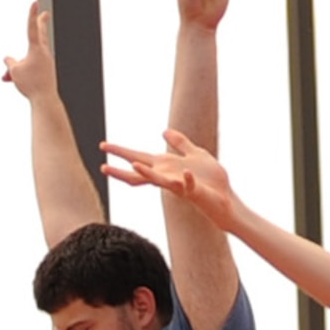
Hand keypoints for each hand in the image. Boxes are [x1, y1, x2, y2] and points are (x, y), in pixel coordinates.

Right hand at [2, 2, 57, 100]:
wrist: (45, 100)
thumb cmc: (31, 85)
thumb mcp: (14, 71)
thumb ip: (10, 62)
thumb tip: (8, 59)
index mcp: (36, 50)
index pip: (32, 28)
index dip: (32, 15)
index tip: (36, 3)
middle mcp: (44, 53)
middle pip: (41, 34)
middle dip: (42, 23)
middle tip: (46, 13)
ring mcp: (48, 62)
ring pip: (34, 54)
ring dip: (26, 57)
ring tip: (24, 63)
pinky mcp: (48, 71)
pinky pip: (35, 66)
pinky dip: (26, 71)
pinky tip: (28, 81)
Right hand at [101, 128, 234, 223]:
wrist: (227, 198)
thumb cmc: (211, 180)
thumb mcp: (195, 154)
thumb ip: (180, 143)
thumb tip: (164, 132)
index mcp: (165, 167)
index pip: (138, 158)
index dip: (120, 152)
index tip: (102, 146)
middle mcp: (167, 177)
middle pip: (139, 173)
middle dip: (122, 170)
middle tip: (103, 167)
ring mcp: (178, 185)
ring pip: (158, 180)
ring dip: (146, 173)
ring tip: (133, 164)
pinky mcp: (193, 192)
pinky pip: (187, 185)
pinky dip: (185, 180)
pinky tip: (184, 174)